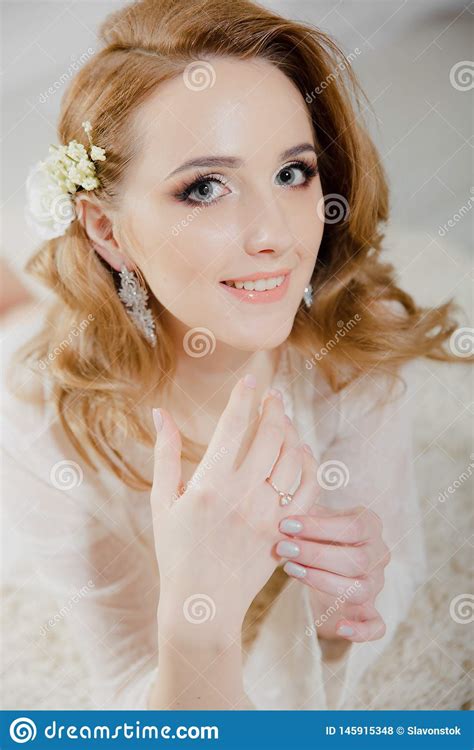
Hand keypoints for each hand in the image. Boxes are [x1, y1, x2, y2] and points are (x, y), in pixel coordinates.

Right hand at [150, 375, 313, 643]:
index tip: (250, 378)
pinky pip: (308, 490)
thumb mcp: (163, 501)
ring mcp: (268, 514)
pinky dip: (308, 465)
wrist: (203, 604)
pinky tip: (301, 452)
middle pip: (270, 436)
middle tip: (272, 395)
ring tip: (284, 419)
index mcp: (210, 485)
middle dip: (273, 408)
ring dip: (291, 432)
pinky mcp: (285, 530)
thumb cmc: (175, 552)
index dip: (244, 396)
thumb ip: (165, 454)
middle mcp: (243, 495)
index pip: (234, 426)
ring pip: (292, 458)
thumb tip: (160, 413)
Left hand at [274, 441, 390, 642]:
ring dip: (323, 581)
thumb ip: (306, 493)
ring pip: (359, 588)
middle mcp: (379, 554)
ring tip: (290, 570)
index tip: (286, 523)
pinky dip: (361, 629)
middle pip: (355, 559)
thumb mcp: (313, 513)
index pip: (351, 527)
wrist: (326, 563)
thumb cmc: (315, 532)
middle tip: (282, 547)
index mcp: (369, 525)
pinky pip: (376, 625)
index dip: (319, 527)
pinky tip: (338, 626)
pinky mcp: (371, 612)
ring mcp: (377, 584)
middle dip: (315, 553)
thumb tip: (298, 450)